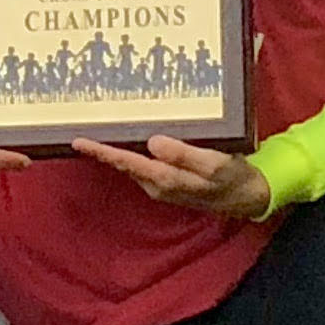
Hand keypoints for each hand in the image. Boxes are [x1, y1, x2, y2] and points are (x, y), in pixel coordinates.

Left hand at [73, 134, 271, 217]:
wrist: (246, 197)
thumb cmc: (232, 178)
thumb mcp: (214, 164)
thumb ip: (183, 155)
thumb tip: (153, 143)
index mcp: (165, 179)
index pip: (126, 162)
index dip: (101, 151)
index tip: (78, 141)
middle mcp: (157, 184)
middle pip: (123, 163)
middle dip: (102, 148)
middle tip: (80, 127)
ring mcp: (161, 184)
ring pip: (132, 163)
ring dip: (115, 149)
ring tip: (96, 130)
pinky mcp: (167, 180)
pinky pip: (143, 164)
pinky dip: (132, 151)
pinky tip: (129, 138)